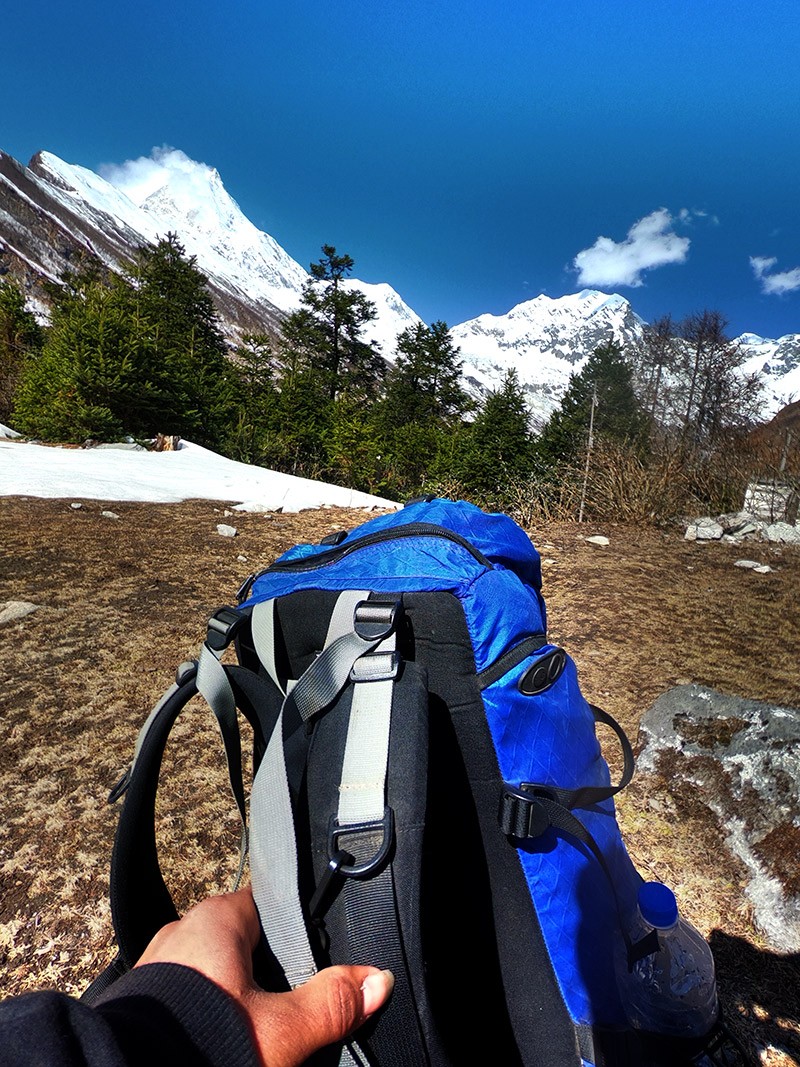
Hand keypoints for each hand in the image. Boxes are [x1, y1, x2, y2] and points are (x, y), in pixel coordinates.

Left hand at [135, 887, 393, 1066]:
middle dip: (268, 971)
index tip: (321, 955)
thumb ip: (332, 1002)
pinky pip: (187, 996)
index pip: (271, 905)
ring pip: (213, 971)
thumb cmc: (200, 1040)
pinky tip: (224, 1033)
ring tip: (260, 1025)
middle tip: (294, 1002)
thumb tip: (377, 981)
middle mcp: (182, 930)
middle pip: (244, 941)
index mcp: (217, 917)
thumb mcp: (282, 1029)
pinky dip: (208, 1011)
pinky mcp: (141, 1002)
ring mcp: (157, 966)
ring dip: (236, 994)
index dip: (299, 930)